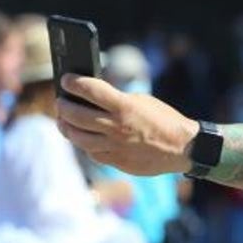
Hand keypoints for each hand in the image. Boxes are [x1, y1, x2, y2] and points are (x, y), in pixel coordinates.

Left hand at [56, 75, 198, 175]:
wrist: (182, 148)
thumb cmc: (163, 120)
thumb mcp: (141, 101)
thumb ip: (117, 100)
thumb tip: (93, 98)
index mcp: (124, 106)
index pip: (89, 90)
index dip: (73, 83)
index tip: (65, 80)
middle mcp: (116, 127)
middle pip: (75, 115)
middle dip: (63, 106)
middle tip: (60, 101)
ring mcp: (115, 146)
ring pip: (78, 137)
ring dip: (66, 127)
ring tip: (63, 121)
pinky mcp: (116, 161)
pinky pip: (92, 152)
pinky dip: (85, 143)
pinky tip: (83, 137)